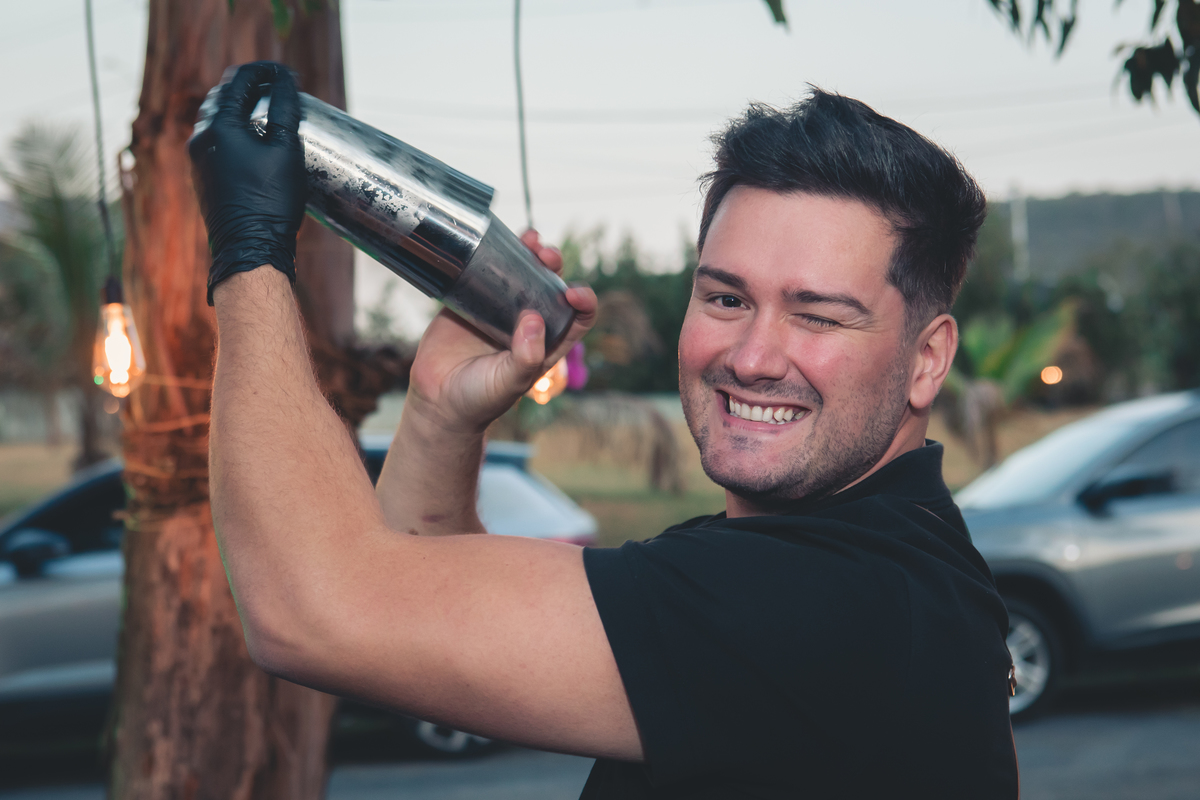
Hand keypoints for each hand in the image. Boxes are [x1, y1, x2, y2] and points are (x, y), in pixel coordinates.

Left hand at [188, 61, 306, 304]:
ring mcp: (198, 161)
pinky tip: (256, 144)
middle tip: (279, 91)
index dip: (266, 72)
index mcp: (218, 126)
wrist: (249, 249)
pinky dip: (236, 133)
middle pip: (224, 97)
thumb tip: (285, 81)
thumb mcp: (285, 149)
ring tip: (270, 115)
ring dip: (242, 111)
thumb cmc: (271, 201)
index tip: (287, 75)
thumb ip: (284, 110)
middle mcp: (201, 140)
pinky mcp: (203, 179)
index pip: (239, 81)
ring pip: (218, 121)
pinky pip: (218, 144)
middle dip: (252, 89)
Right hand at [406, 230, 596, 434]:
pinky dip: (491, 254)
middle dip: (553, 265)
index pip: (578, 317)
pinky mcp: (469, 300)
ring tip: (530, 238)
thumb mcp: (509, 383)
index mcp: (547, 343)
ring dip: (528, 252)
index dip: (583, 301)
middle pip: (550, 285)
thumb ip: (525, 357)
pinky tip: (493, 240)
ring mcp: (499, 309)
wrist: (437, 401)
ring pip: (520, 272)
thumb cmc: (479, 399)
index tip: (572, 293)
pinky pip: (483, 272)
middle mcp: (528, 322)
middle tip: (545, 255)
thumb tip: (535, 319)